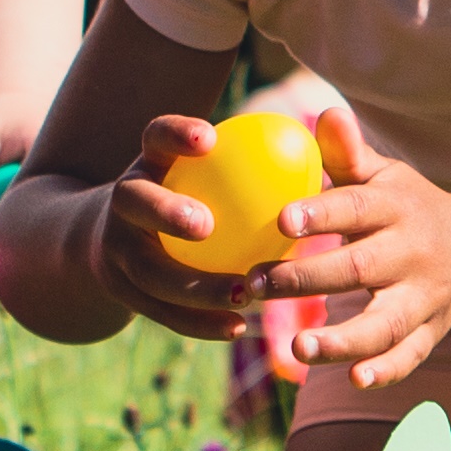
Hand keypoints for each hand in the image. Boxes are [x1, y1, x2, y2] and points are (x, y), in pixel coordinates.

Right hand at [88, 113, 261, 344]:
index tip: (210, 139)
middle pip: (134, 201)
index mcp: (150, 164)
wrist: (121, 240)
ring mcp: (116, 249)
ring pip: (148, 271)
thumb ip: (266, 154)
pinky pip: (163, 311)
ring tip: (242, 293)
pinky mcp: (123, 292)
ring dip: (194, 285)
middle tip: (206, 224)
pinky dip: (200, 321)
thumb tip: (334, 124)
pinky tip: (239, 327)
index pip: (155, 136)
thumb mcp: (213, 169)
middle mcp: (124, 202)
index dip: (176, 134)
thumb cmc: (198, 195)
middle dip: (165, 211)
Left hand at [256, 105, 450, 390]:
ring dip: (343, 340)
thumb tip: (325, 114)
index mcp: (397, 208)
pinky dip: (386, 371)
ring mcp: (424, 299)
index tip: (281, 219)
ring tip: (298, 348)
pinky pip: (410, 357)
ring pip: (386, 324)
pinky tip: (354, 380)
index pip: (357, 209)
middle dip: (309, 279)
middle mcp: (413, 254)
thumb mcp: (385, 176)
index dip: (322, 213)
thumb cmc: (404, 208)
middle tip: (256, 285)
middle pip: (361, 269)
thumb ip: (348, 155)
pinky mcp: (429, 334)